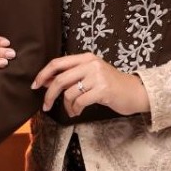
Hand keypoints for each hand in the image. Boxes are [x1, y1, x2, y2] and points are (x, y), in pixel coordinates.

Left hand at [32, 53, 149, 118]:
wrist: (135, 92)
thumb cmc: (111, 85)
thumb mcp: (91, 75)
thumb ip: (71, 76)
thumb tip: (46, 81)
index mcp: (86, 58)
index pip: (58, 62)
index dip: (43, 74)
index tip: (35, 85)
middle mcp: (91, 64)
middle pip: (60, 79)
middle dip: (49, 94)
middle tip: (46, 106)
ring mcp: (97, 76)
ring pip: (69, 93)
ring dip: (67, 106)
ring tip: (72, 111)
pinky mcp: (103, 90)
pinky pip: (80, 101)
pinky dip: (75, 109)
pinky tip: (78, 112)